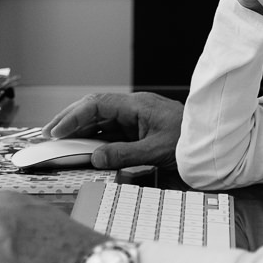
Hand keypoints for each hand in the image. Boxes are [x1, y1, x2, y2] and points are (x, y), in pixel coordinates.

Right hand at [42, 91, 182, 170]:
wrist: (214, 142)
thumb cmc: (191, 142)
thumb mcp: (156, 152)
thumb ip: (124, 155)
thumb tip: (94, 157)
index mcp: (137, 105)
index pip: (97, 105)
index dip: (73, 117)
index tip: (56, 132)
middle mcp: (134, 107)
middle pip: (94, 108)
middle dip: (69, 119)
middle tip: (47, 135)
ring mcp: (136, 117)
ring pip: (101, 119)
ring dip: (79, 128)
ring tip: (58, 140)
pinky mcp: (139, 128)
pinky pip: (111, 129)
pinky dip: (94, 136)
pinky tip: (81, 146)